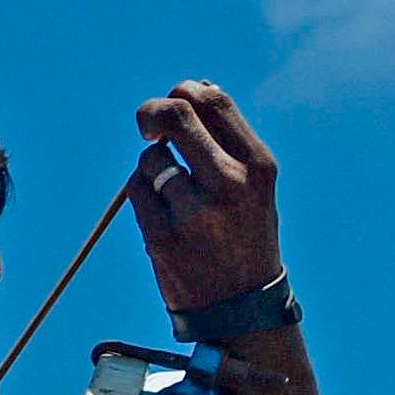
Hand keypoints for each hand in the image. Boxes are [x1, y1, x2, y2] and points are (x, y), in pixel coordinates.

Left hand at [130, 79, 286, 328]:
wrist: (240, 306)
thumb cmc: (243, 232)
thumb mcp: (252, 184)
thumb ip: (227, 139)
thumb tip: (194, 88)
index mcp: (257, 165)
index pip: (214, 102)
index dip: (185, 90)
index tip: (175, 103)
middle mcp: (229, 184)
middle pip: (176, 116)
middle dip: (152, 112)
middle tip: (147, 126)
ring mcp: (194, 212)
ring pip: (151, 159)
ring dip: (151, 165)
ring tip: (171, 191)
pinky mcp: (163, 236)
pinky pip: (136, 191)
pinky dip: (141, 192)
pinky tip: (161, 211)